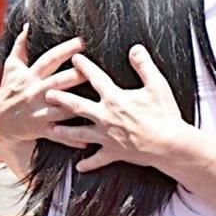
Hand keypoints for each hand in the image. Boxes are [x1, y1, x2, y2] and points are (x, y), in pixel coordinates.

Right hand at [0, 24, 87, 148]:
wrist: (0, 123)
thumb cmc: (10, 91)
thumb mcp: (11, 68)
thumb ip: (20, 46)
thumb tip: (27, 26)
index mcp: (30, 76)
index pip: (49, 59)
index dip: (65, 50)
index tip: (82, 41)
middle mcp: (35, 93)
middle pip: (58, 82)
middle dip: (76, 75)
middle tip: (94, 68)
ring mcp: (38, 112)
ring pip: (61, 108)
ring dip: (78, 105)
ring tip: (98, 101)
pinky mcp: (41, 129)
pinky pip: (59, 134)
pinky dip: (72, 137)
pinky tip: (89, 138)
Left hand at [44, 44, 186, 172]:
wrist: (169, 145)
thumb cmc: (164, 114)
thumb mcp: (157, 85)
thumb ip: (144, 65)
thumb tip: (135, 49)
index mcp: (115, 98)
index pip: (96, 78)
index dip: (84, 67)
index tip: (74, 59)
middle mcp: (105, 117)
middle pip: (77, 106)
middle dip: (61, 99)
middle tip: (47, 95)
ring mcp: (107, 137)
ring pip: (80, 134)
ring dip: (64, 131)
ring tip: (52, 129)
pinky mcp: (114, 153)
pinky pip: (97, 159)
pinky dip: (88, 163)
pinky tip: (79, 166)